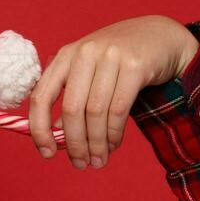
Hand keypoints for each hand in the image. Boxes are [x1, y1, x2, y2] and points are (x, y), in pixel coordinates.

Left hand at [27, 15, 198, 168]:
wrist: (160, 36)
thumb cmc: (119, 60)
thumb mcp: (89, 73)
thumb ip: (71, 99)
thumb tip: (55, 136)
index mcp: (66, 56)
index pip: (40, 96)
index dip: (39, 129)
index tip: (46, 153)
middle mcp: (85, 53)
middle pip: (71, 109)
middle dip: (74, 143)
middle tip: (80, 164)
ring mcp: (110, 56)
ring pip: (96, 113)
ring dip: (96, 143)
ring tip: (99, 160)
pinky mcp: (135, 65)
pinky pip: (119, 109)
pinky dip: (114, 133)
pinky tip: (113, 144)